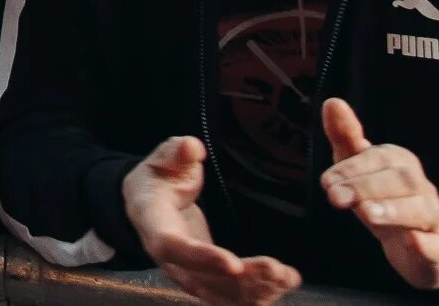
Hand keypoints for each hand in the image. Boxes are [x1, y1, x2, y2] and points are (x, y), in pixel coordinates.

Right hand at [122, 136, 300, 304]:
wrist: (152, 202)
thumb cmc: (160, 178)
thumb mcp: (163, 158)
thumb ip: (176, 151)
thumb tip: (192, 147)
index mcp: (153, 223)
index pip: (173, 247)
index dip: (202, 258)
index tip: (234, 265)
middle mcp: (168, 258)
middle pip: (202, 279)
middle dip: (241, 280)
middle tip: (275, 269)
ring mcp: (187, 273)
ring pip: (220, 293)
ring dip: (255, 289)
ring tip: (286, 276)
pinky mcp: (207, 280)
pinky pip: (231, 296)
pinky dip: (259, 294)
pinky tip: (284, 282)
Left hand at [320, 97, 438, 289]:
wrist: (417, 243)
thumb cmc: (382, 197)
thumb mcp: (360, 168)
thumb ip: (346, 137)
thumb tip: (332, 102)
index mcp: (400, 163)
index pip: (379, 158)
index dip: (352, 168)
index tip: (326, 181)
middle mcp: (420, 186)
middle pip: (401, 180)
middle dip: (366, 187)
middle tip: (337, 197)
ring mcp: (432, 216)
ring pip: (420, 209)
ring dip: (393, 210)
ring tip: (367, 213)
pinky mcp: (438, 247)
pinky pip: (436, 244)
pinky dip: (424, 243)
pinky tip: (412, 240)